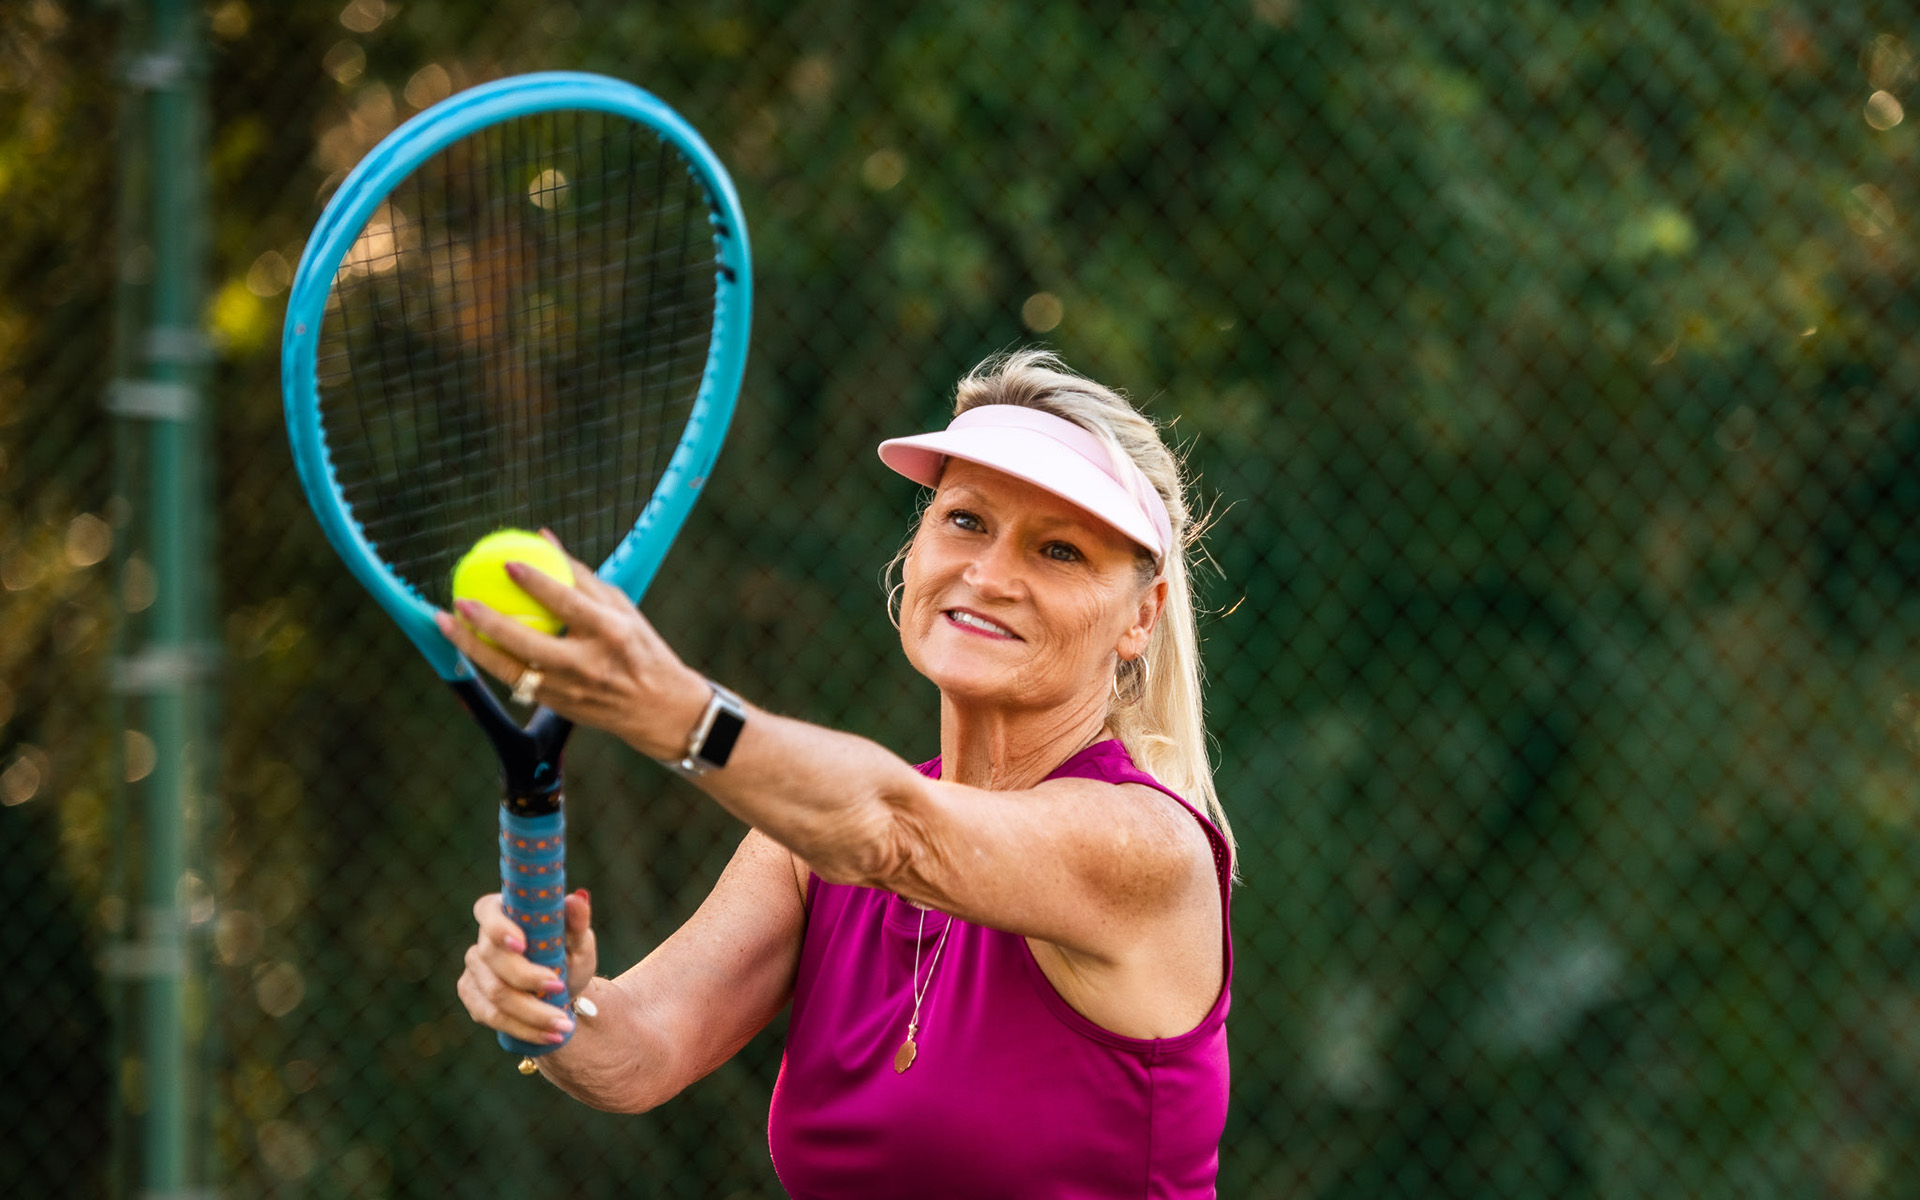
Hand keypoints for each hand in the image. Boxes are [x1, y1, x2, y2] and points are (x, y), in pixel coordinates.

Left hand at [433, 532, 708, 758]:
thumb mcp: (623, 609)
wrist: (660, 709)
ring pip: (509, 668)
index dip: (537, 583)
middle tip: (459, 600)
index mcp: (611, 633)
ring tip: (445, 622)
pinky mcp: (557, 706)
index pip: (568, 604)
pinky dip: (488, 659)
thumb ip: (581, 576)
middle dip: (488, 623)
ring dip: (472, 645)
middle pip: (528, 643)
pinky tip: (467, 641)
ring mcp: (569, 690)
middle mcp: (588, 664)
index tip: (508, 563)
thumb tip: (544, 537)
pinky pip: (513, 679)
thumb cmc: (639, 647)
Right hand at [456, 890, 597, 1044]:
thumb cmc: (568, 955)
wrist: (561, 991)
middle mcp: (483, 939)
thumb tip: (577, 899)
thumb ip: (577, 921)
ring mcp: (474, 969)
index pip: (487, 911)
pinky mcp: (472, 996)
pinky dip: (522, 1028)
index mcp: (504, 912)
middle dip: (528, 979)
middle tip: (560, 988)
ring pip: (494, 994)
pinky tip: (548, 1035)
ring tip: (563, 1024)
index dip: (499, 927)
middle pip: (494, 959)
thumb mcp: (579, 940)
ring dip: (531, 1013)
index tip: (522, 945)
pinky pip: (491, 1016)